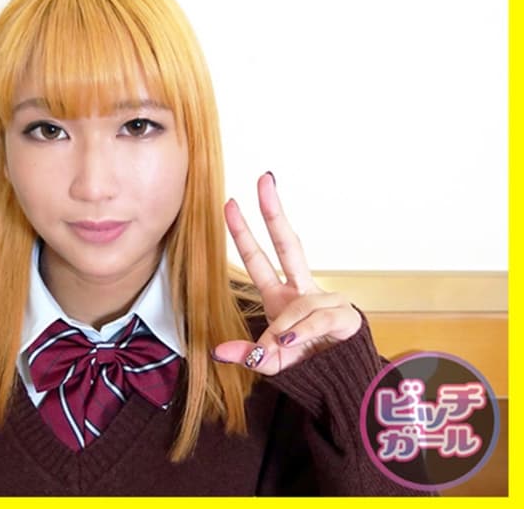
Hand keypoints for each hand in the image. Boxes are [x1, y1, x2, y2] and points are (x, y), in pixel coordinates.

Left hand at [212, 172, 361, 375]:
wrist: (343, 384)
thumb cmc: (308, 366)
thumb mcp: (271, 363)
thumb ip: (248, 355)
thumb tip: (218, 352)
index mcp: (281, 296)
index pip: (259, 258)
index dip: (243, 233)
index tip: (230, 204)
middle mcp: (302, 290)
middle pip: (288, 243)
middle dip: (275, 212)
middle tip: (264, 179)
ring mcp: (325, 299)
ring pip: (300, 304)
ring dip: (287, 329)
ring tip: (284, 347)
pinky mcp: (346, 315)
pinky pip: (318, 319)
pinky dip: (303, 332)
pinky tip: (294, 341)